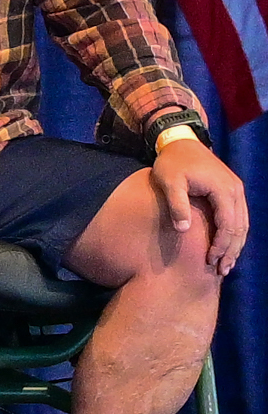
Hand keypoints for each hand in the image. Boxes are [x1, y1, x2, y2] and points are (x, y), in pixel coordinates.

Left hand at [154, 134, 249, 275]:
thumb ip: (177, 205)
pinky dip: (235, 234)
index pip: (228, 225)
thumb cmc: (172, 162)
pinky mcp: (232, 191)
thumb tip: (184, 230)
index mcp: (223, 190)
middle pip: (240, 228)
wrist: (181, 142)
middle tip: (221, 270)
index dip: (221, 245)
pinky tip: (228, 247)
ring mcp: (236, 191)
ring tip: (227, 265)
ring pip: (243, 224)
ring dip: (236, 245)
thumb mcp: (169, 182)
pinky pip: (239, 217)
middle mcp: (236, 191)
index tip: (210, 261)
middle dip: (232, 251)